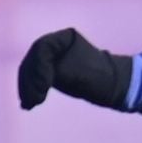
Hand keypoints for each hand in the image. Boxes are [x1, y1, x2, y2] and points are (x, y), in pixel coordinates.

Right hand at [17, 28, 132, 110]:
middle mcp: (54, 44)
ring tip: (29, 105)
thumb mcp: (79, 72)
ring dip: (27, 88)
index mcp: (64, 37)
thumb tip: (36, 76)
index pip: (41, 49)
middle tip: (32, 100)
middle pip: (32, 61)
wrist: (114, 85)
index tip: (45, 87)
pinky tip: (28, 104)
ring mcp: (50, 58)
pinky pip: (35, 79)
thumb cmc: (101, 76)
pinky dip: (31, 90)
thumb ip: (57, 70)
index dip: (38, 68)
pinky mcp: (50, 71)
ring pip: (30, 71)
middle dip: (30, 81)